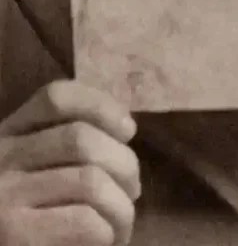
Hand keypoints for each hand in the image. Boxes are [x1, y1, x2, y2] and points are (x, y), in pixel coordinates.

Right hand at [0, 81, 139, 245]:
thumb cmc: (28, 221)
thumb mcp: (33, 172)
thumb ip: (64, 147)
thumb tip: (124, 130)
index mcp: (5, 137)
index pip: (56, 98)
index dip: (102, 106)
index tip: (128, 129)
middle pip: (81, 139)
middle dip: (124, 165)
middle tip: (132, 192)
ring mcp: (3, 197)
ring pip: (90, 181)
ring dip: (121, 207)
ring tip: (122, 226)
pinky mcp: (12, 236)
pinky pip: (83, 221)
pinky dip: (108, 232)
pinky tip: (106, 241)